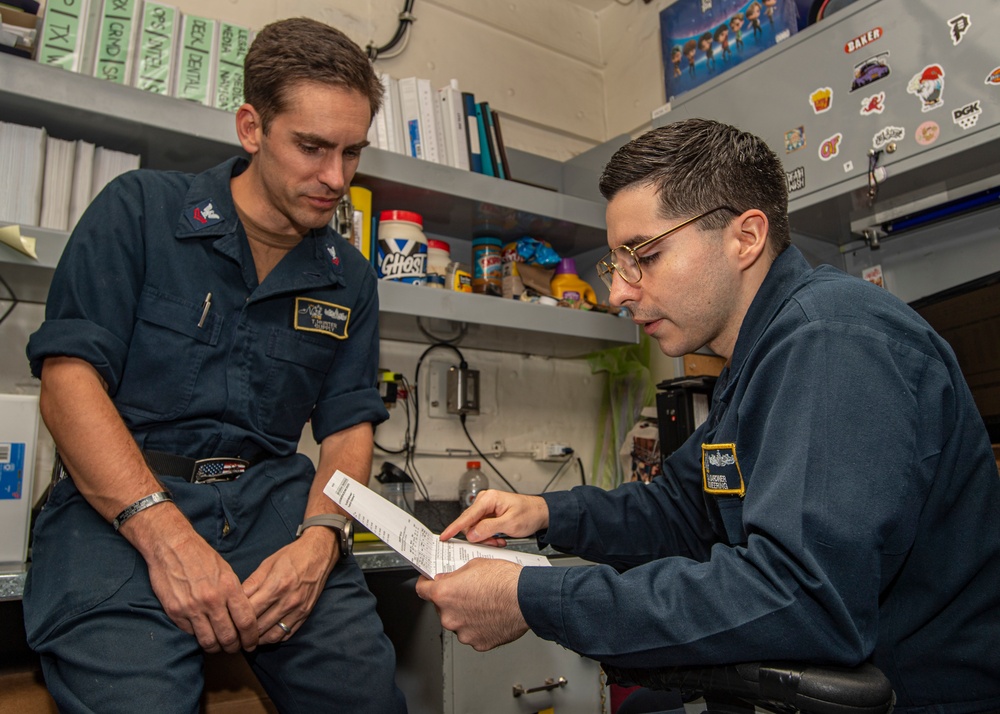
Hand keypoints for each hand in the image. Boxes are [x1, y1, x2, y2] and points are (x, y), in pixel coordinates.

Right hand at [141, 518, 258, 654]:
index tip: (252, 643)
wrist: (172, 546)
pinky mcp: (175, 612)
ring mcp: (192, 608)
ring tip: (219, 646)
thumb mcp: (226, 571)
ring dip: (216, 647)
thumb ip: (235, 594)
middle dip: (235, 647)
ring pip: (208, 641)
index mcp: (229, 588)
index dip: (251, 637)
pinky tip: (202, 633)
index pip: (246, 622)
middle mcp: (212, 600)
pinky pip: (191, 633)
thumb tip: (242, 616)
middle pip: (228, 636)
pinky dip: (198, 636)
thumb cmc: (202, 556)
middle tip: (236, 648)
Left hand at [242, 525, 339, 644]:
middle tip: (232, 634)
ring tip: (246, 638)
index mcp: (276, 586)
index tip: (226, 621)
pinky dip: (273, 638)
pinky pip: (287, 634)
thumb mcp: (267, 564)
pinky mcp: (305, 614)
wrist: (319, 553)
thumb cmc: (291, 555)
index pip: (249, 611)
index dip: (235, 619)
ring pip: (272, 635)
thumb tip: (235, 599)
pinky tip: (263, 635)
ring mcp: (298, 610)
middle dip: (243, 633)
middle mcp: (287, 601)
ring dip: (257, 640)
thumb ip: (251, 583)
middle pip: (259, 626)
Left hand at [415, 559, 527, 650]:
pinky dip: (478, 626)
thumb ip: (454, 575)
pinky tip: (490, 616)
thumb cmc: (505, 581)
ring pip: (457, 622)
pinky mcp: (478, 643)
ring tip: (484, 604)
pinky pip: (472, 633)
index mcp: (445, 594)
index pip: (422, 590)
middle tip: (468, 592)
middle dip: (451, 600)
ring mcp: (463, 632)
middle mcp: (450, 616)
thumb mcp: (475, 565)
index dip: (426, 584)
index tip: (429, 583)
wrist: (526, 598)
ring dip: (465, 615)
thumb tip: (446, 579)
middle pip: (441, 607)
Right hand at [440, 490, 548, 546]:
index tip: (444, 536)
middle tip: (494, 542)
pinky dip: (489, 536)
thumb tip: (472, 534)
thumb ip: (489, 529)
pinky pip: (481, 529)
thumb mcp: (510, 524)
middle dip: (480, 537)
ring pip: (476, 529)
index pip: (467, 516)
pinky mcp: (488, 515)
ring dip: (486, 538)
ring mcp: (486, 508)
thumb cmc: (529, 513)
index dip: (454, 528)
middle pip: (470, 524)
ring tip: (499, 540)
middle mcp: (485, 501)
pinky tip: (499, 538)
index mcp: (489, 499)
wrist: (540, 513)